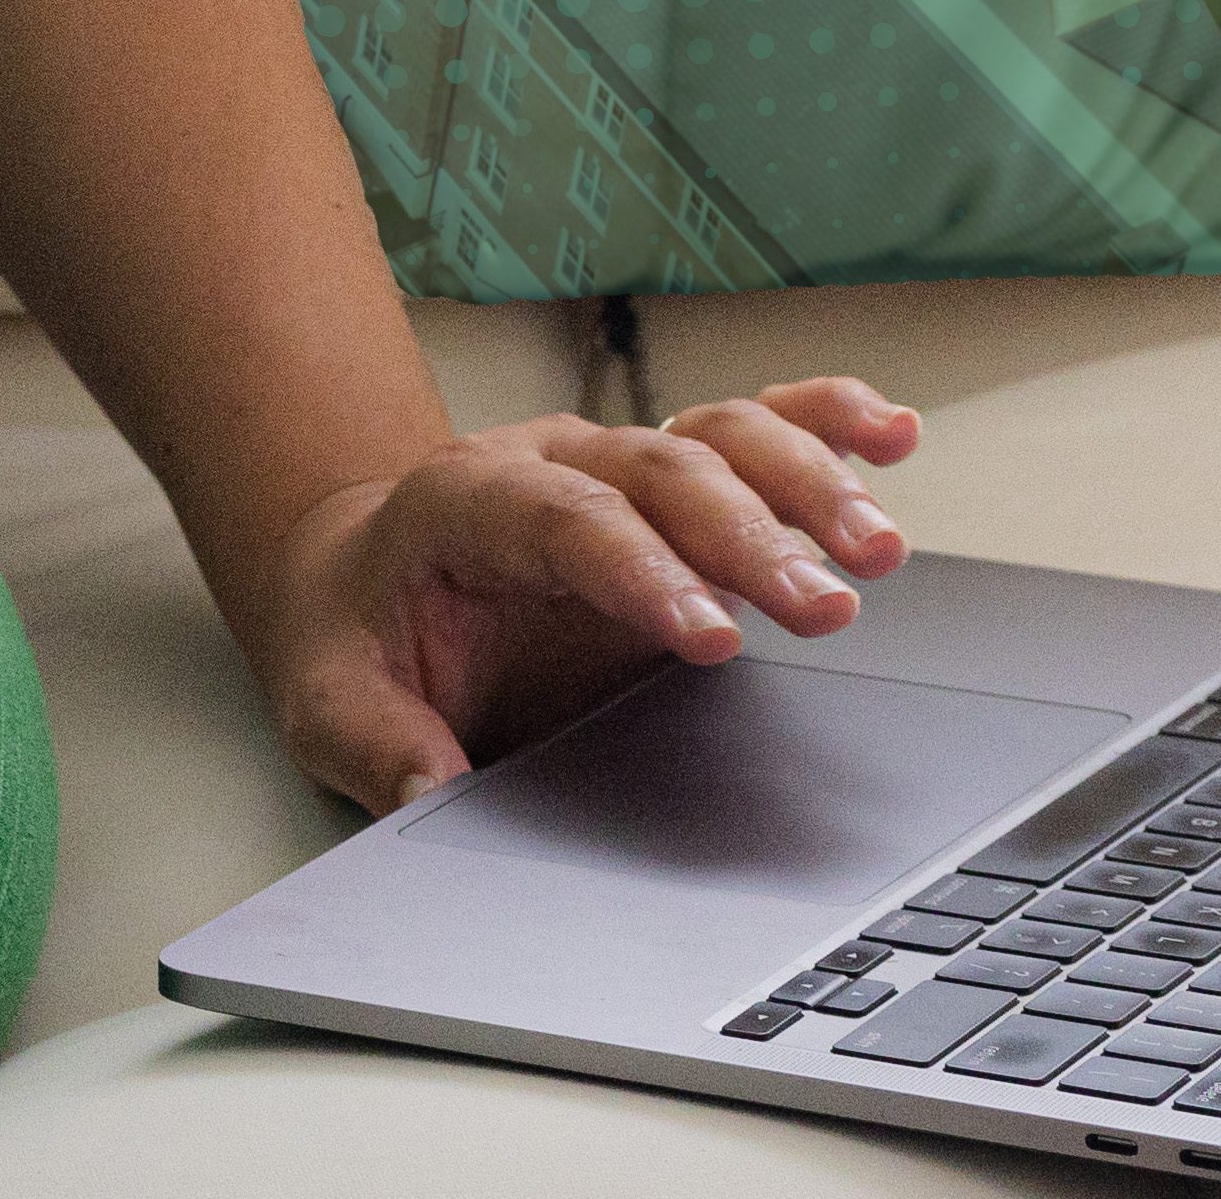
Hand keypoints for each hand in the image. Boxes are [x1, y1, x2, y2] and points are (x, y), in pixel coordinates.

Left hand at [252, 377, 928, 815]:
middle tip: (827, 612)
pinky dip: (822, 422)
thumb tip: (433, 798)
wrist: (358, 576)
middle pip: (664, 477)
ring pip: (722, 438)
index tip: (713, 636)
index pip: (568, 521)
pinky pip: (752, 426)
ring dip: (807, 482)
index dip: (644, 571)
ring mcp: (617, 461)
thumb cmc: (354, 637)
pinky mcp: (668, 481)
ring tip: (881, 549)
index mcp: (465, 502)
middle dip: (751, 542)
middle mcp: (554, 460)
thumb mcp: (329, 702)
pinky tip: (891, 433)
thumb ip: (380, 745)